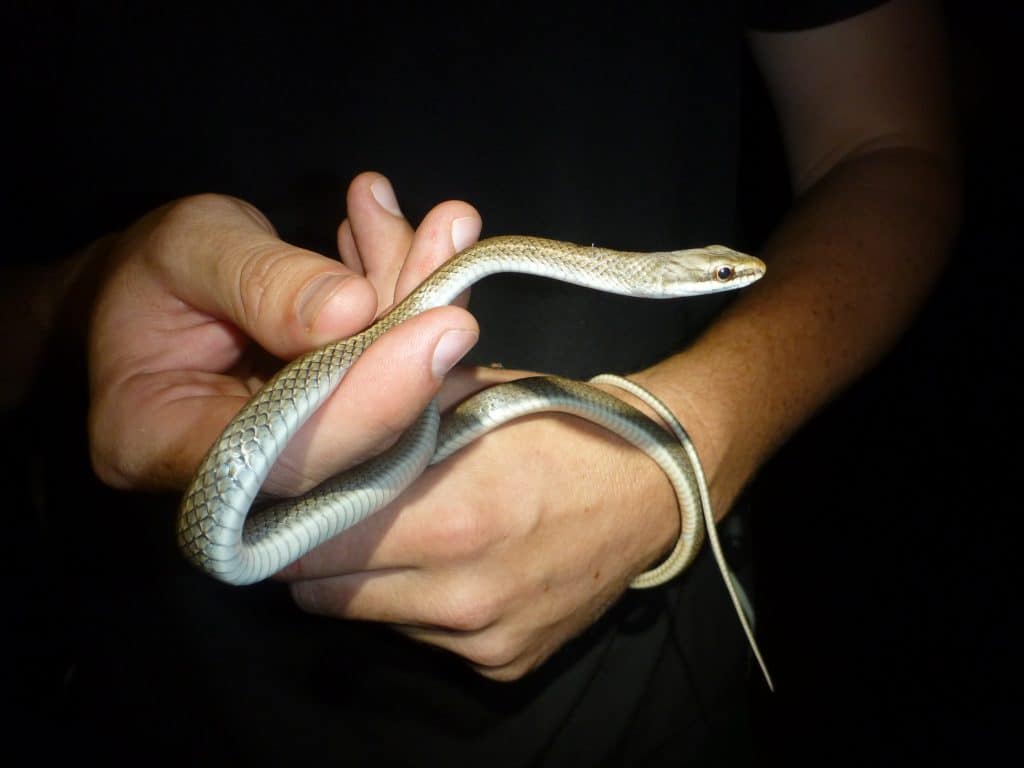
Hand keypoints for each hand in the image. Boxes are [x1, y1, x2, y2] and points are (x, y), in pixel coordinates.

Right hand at [87, 185, 479, 495]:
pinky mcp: (337, 434)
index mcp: (157, 441)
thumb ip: (262, 281)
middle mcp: (234, 476)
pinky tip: (433, 241)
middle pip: (349, 437)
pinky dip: (416, 311)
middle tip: (454, 248)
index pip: (280, 455)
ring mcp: (295, 461)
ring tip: (446, 227)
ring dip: (423, 310)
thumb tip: (354, 310)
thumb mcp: (188, 247)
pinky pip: (391, 383)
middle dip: (412, 339)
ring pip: (386, 407)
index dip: (368, 402)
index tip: (439, 328)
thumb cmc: (149, 271)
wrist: (153, 291)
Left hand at [280, 176, 682, 680]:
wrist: (656, 488)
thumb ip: (385, 389)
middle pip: (322, 592)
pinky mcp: (502, 663)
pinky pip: (419, 638)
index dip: (285, 514)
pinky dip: (415, 603)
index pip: (305, 541)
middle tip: (335, 506)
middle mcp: (460, 591)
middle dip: (315, 550)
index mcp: (449, 513)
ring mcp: (482, 636)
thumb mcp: (471, 387)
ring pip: (365, 618)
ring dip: (363, 579)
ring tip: (394, 530)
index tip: (286, 488)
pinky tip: (447, 562)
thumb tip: (310, 355)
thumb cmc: (558, 422)